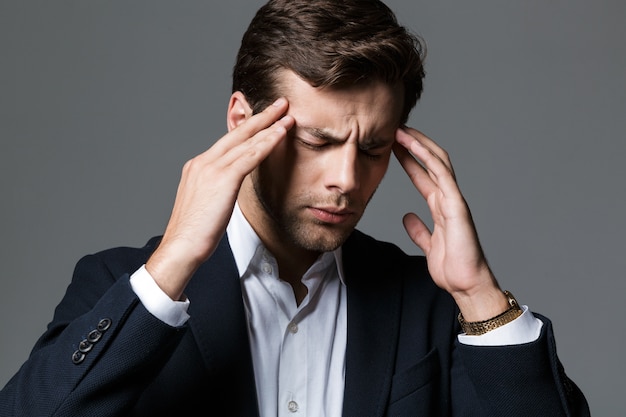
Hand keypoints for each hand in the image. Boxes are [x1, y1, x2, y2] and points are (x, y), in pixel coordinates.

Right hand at [146, 98, 294, 299]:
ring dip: (269, 126)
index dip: (247, 129)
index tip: (263, 119)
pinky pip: (250, 156)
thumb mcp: (206, 204)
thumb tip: (230, 189)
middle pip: (237, 134)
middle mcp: (203, 162)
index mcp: (198, 167)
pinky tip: (281, 133)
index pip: (227, 143)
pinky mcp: (223, 179)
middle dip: (261, 117)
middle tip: (280, 104)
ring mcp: (212, 168)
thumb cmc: (194, 233)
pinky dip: (268, 142)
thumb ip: (217, 190)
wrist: (181, 246)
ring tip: (287, 114)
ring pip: (246, 141)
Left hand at [393, 127, 508, 320]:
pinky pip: (443, 177)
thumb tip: (407, 218)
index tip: (392, 146)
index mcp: (441, 207)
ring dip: (419, 145)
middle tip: (395, 129)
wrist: (466, 285)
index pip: (423, 175)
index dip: (408, 159)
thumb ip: (419, 230)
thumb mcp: (428, 246)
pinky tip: (415, 147)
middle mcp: (448, 199)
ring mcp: (454, 200)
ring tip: (401, 130)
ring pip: (438, 163)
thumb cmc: (453, 268)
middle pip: (431, 162)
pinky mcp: (457, 206)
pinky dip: (429, 159)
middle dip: (413, 144)